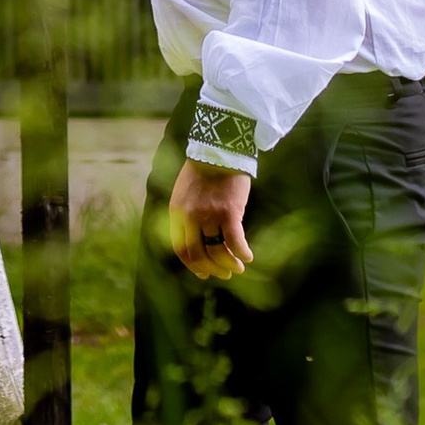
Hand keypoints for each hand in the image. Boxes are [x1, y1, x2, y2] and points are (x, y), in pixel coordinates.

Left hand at [168, 159, 253, 279]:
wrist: (219, 149)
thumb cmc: (204, 171)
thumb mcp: (184, 193)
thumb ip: (186, 215)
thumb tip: (197, 241)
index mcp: (177, 213)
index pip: (181, 249)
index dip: (193, 265)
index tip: (204, 274)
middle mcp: (190, 217)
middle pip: (198, 255)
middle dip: (212, 269)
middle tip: (225, 274)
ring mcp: (209, 215)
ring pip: (217, 252)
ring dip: (229, 265)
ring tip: (238, 268)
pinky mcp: (229, 212)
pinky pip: (235, 242)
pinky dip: (242, 253)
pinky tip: (248, 256)